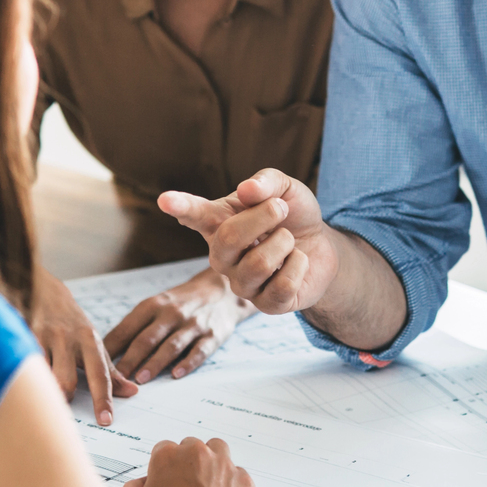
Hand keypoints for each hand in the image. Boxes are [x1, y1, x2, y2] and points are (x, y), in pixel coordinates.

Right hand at [29, 266, 136, 425]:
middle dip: (65, 399)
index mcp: (89, 340)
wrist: (45, 290)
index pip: (99, 374)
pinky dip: (25, 376)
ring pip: (43, 376)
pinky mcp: (23, 335)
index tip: (105, 420)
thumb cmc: (72, 323)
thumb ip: (109, 370)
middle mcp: (68, 338)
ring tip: (42, 396)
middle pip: (67, 381)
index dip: (102, 399)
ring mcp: (44, 336)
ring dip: (44, 390)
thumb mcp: (93, 343)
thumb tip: (131, 392)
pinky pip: (24, 364)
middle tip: (64, 408)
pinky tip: (23, 380)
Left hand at [105, 268, 256, 382]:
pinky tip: (176, 374)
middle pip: (147, 338)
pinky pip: (199, 351)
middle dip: (130, 359)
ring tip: (140, 379)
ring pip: (171, 345)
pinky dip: (187, 363)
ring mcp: (192, 324)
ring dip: (155, 362)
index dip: (112, 347)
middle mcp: (171, 313)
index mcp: (152, 306)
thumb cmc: (179, 304)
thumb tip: (103, 352)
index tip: (97, 364)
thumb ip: (134, 327)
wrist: (221, 291)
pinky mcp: (212, 335)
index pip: (127, 328)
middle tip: (115, 378)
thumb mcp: (155, 306)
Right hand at [120, 437, 255, 486]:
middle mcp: (197, 454)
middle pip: (192, 447)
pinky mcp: (244, 481)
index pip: (165, 448)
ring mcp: (224, 466)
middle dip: (189, 464)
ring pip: (218, 451)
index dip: (165, 467)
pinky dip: (232, 485)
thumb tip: (141, 484)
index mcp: (167, 456)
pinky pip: (238, 474)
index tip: (168, 480)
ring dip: (212, 464)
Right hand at [158, 169, 337, 313]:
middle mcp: (222, 256)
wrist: (321, 247)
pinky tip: (297, 262)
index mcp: (219, 223)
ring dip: (285, 243)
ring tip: (288, 240)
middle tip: (280, 207)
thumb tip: (246, 190)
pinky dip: (299, 265)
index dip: (180, 206)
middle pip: (229, 238)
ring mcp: (241, 283)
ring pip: (259, 264)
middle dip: (263, 217)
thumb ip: (266, 182)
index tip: (165, 200)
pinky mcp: (266, 304)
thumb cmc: (293, 216)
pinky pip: (282, 286)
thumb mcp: (285, 188)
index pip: (194, 214)